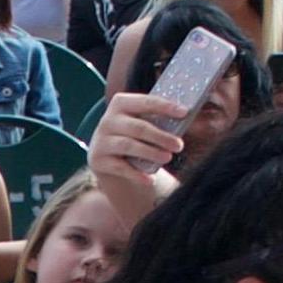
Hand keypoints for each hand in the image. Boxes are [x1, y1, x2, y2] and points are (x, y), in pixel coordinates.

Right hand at [88, 86, 188, 219]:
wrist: (107, 157)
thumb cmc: (133, 136)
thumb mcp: (141, 122)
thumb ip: (157, 119)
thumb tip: (185, 117)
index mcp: (121, 103)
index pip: (146, 102)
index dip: (166, 107)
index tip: (185, 113)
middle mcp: (108, 120)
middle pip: (138, 127)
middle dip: (161, 136)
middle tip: (179, 145)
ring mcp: (101, 140)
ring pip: (129, 146)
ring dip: (151, 152)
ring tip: (168, 158)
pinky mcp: (98, 160)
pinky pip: (120, 167)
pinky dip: (137, 174)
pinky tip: (151, 180)